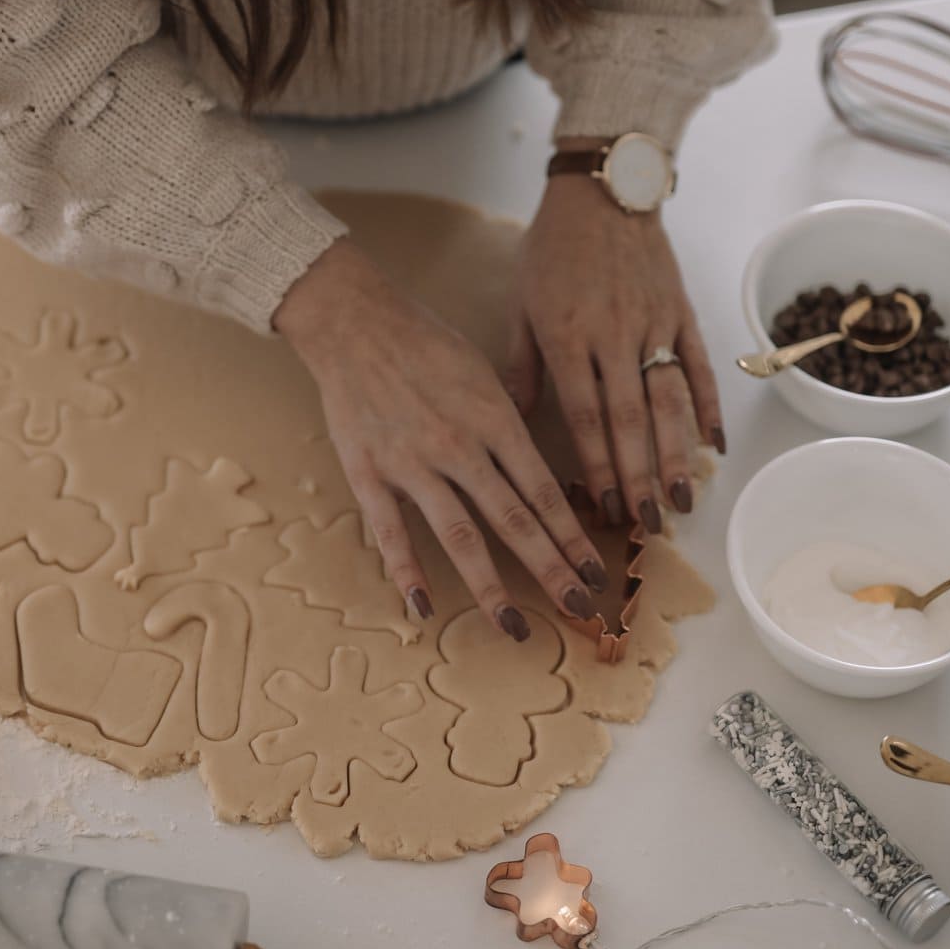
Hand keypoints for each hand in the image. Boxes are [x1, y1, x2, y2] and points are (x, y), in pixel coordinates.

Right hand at [274, 239, 608, 635]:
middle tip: (579, 610)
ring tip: (514, 627)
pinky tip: (423, 608)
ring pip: (460, 536)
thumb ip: (510, 420)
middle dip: (552, 570)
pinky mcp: (369, 472)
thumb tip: (538, 464)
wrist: (353, 321)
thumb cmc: (423, 341)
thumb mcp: (483, 370)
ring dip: (490, 587)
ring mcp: (412, 463)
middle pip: (514, 521)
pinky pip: (390, 532)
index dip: (573, 538)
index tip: (597, 572)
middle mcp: (460, 446)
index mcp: (494, 419)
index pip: (544, 492)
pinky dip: (407, 572)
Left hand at [507, 170, 723, 530]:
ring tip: (682, 500)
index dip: (597, 466)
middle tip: (649, 525)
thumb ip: (522, 364)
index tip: (605, 509)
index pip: (584, 416)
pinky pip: (698, 366)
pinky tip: (713, 447)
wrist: (603, 191)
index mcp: (566, 337)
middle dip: (639, 477)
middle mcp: (612, 336)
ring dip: (676, 455)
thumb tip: (515, 418)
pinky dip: (709, 407)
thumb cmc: (552, 249)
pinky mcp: (681, 312)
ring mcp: (652, 324)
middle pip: (630, 420)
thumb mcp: (521, 303)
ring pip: (668, 401)